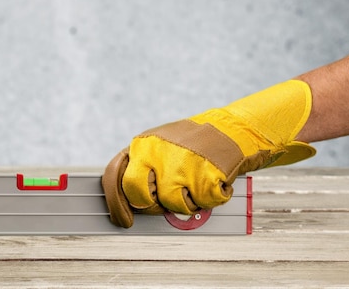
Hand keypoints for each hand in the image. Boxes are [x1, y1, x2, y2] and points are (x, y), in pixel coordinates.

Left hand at [102, 80, 315, 227]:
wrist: (233, 127)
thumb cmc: (193, 142)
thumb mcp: (160, 145)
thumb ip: (143, 167)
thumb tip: (128, 204)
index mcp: (142, 145)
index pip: (116, 177)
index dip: (117, 205)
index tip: (124, 221)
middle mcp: (157, 153)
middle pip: (139, 195)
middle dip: (152, 205)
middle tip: (166, 201)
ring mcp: (181, 164)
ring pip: (174, 205)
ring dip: (188, 201)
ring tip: (196, 183)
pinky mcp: (206, 175)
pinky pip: (203, 203)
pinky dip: (211, 197)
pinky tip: (213, 180)